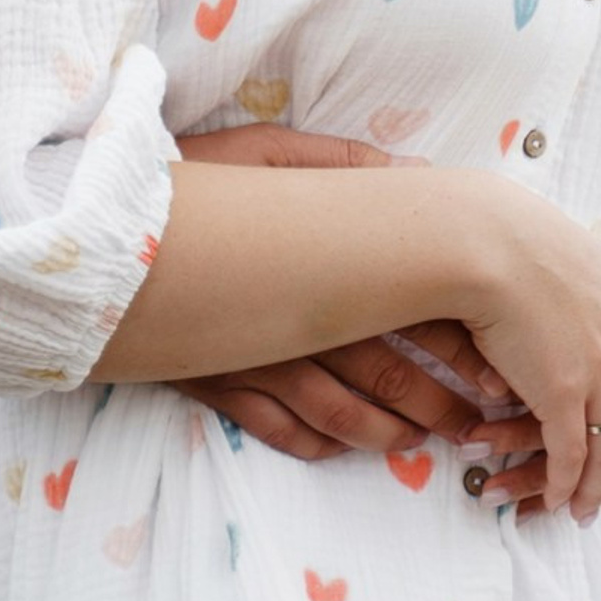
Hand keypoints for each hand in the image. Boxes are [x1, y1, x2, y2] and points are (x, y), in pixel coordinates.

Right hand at [171, 126, 492, 457]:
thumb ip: (341, 164)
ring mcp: (259, 358)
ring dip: (385, 434)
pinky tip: (339, 449)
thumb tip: (412, 171)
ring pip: (338, 413)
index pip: (412, 309)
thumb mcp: (266, 152)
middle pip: (388, 372)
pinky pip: (276, 428)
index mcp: (327, 262)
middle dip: (438, 402)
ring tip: (420, 443)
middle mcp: (301, 318)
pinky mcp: (218, 383)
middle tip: (478, 422)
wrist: (102, 227)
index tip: (498, 367)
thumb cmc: (193, 178)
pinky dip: (314, 443)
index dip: (461, 344)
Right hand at [463, 264, 600, 513]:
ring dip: (598, 486)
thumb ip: (590, 282)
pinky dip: (565, 483)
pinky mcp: (562, 392)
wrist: (486, 241)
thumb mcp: (574, 253)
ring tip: (583, 509)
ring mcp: (598, 369)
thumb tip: (580, 288)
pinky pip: (570, 455)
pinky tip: (556, 497)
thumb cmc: (513, 237)